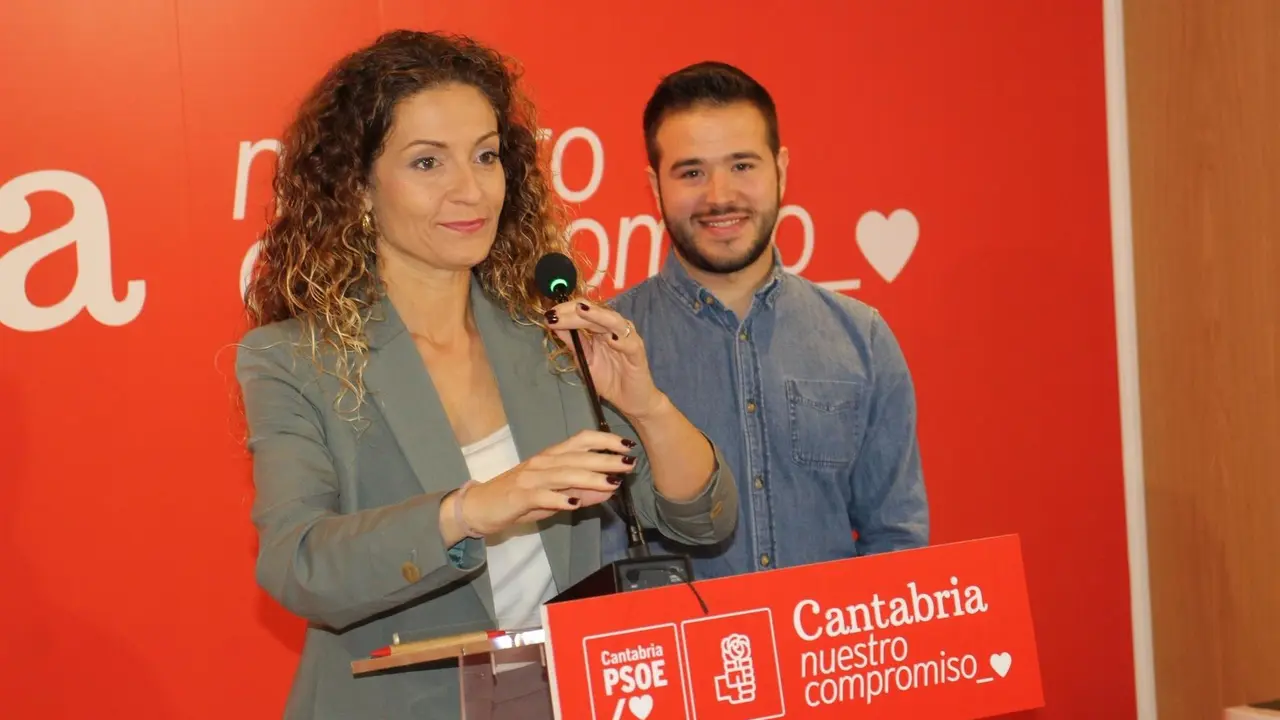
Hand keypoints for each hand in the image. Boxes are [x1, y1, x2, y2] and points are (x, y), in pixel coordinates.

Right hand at [459, 430, 635, 535]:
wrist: (479, 507)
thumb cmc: (518, 499)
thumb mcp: (553, 495)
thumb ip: (581, 492)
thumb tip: (610, 488)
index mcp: (551, 457)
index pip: (581, 441)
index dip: (605, 440)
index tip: (627, 445)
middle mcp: (542, 463)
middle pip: (577, 458)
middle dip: (605, 460)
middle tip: (629, 463)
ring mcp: (530, 478)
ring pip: (564, 475)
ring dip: (589, 478)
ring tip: (612, 483)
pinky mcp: (519, 496)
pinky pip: (541, 496)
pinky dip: (558, 498)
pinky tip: (574, 503)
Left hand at [544, 300, 666, 419]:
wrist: (631, 400)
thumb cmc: (609, 379)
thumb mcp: (585, 360)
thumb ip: (573, 342)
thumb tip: (554, 324)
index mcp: (602, 328)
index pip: (585, 310)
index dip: (566, 310)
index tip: (549, 314)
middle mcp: (615, 329)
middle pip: (596, 312)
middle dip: (574, 312)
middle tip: (555, 314)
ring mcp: (628, 339)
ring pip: (614, 322)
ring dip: (597, 316)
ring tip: (581, 311)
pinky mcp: (638, 354)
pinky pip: (630, 344)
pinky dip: (621, 341)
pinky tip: (611, 339)